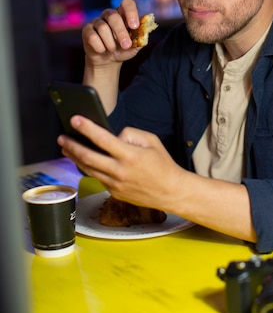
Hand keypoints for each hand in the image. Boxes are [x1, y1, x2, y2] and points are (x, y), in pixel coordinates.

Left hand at [57, 116, 185, 210]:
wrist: (171, 191)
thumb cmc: (163, 164)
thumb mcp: (151, 140)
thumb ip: (130, 134)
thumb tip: (113, 135)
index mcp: (130, 155)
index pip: (103, 139)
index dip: (87, 128)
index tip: (75, 120)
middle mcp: (120, 171)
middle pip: (89, 157)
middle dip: (72, 145)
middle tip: (62, 137)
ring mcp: (116, 184)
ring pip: (89, 169)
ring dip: (75, 158)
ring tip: (65, 148)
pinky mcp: (114, 192)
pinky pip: (97, 177)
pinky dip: (88, 168)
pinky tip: (81, 160)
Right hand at [82, 0, 141, 66]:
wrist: (108, 60)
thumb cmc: (123, 49)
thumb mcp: (134, 47)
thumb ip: (140, 40)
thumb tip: (145, 34)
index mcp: (123, 14)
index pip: (127, 3)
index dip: (131, 12)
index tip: (134, 26)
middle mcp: (110, 14)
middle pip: (113, 16)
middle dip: (121, 32)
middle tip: (126, 45)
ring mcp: (97, 21)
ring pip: (103, 27)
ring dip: (110, 43)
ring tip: (113, 50)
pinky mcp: (87, 30)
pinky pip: (92, 36)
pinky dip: (99, 46)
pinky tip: (102, 50)